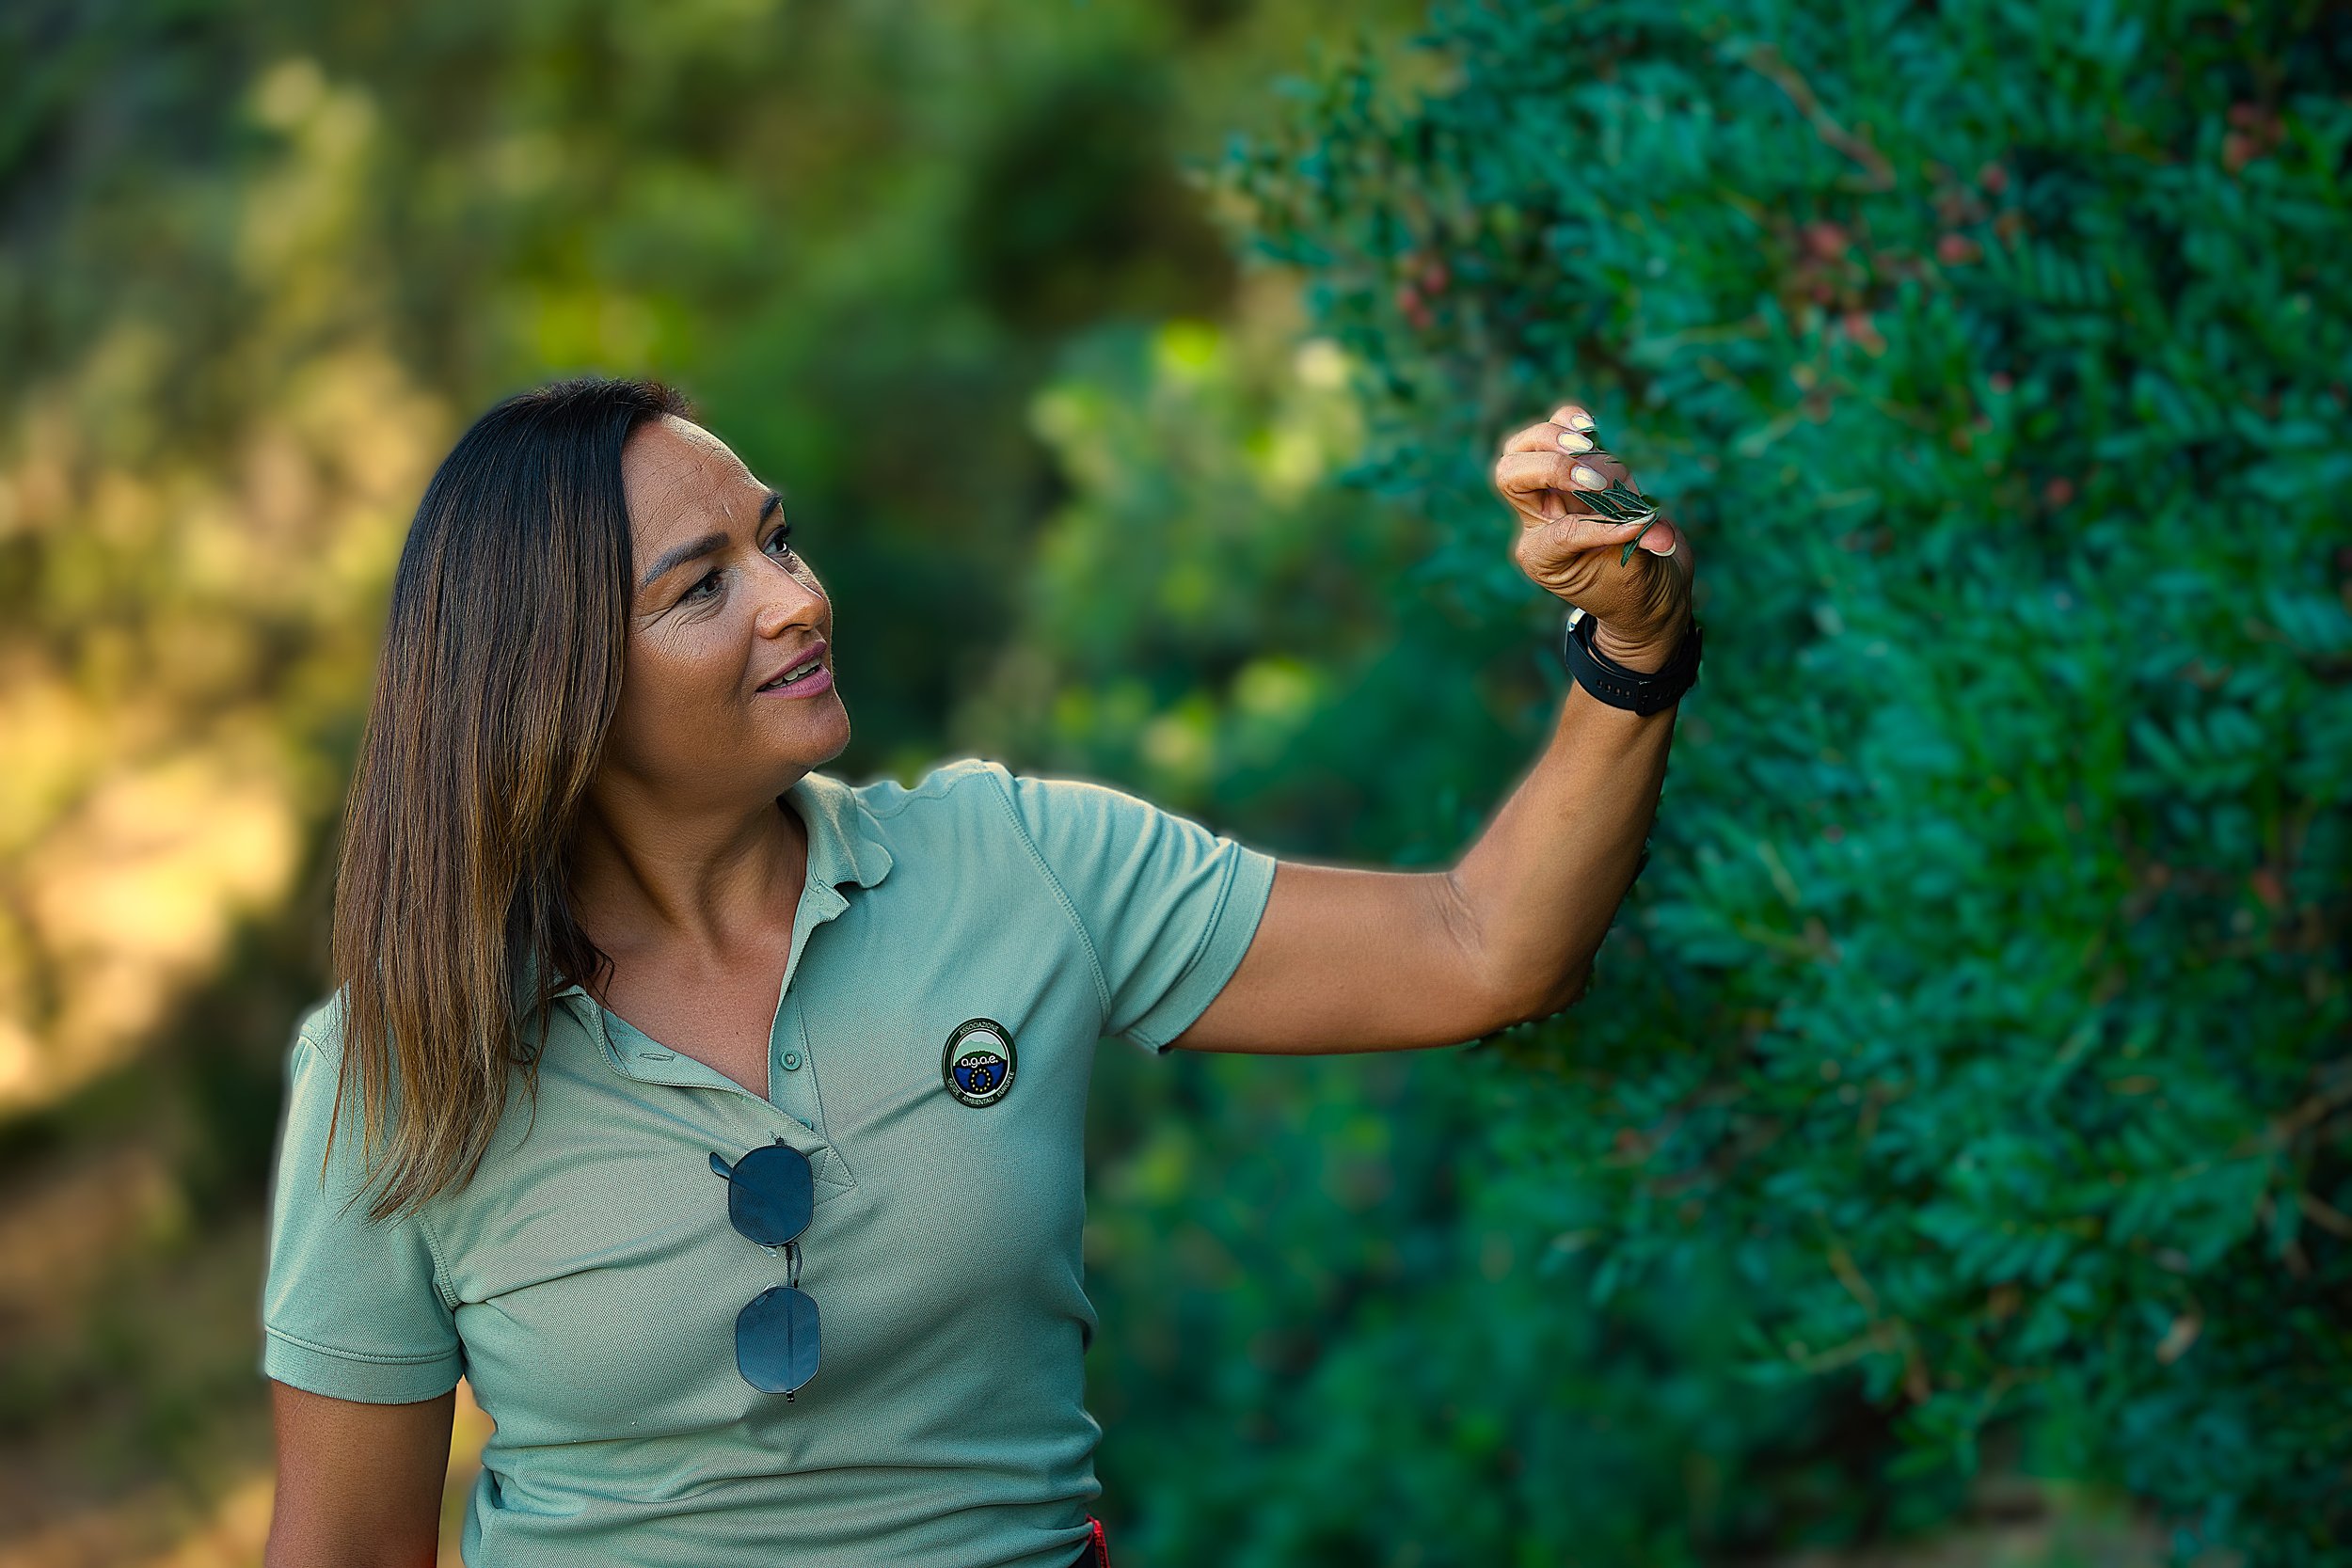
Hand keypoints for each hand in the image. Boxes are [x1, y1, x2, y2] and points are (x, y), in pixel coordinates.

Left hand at [1492, 402, 1695, 671]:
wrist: (1645, 590)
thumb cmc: (1637, 589)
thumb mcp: (1637, 577)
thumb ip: (1641, 547)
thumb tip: (1657, 533)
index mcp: (1542, 557)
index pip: (1559, 530)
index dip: (1600, 526)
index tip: (1635, 529)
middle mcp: (1538, 521)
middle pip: (1510, 474)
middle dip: (1555, 468)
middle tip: (1598, 483)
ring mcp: (1553, 490)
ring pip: (1527, 446)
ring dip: (1565, 444)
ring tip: (1602, 465)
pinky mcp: (1578, 465)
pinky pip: (1557, 428)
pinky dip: (1569, 420)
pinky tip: (1588, 427)